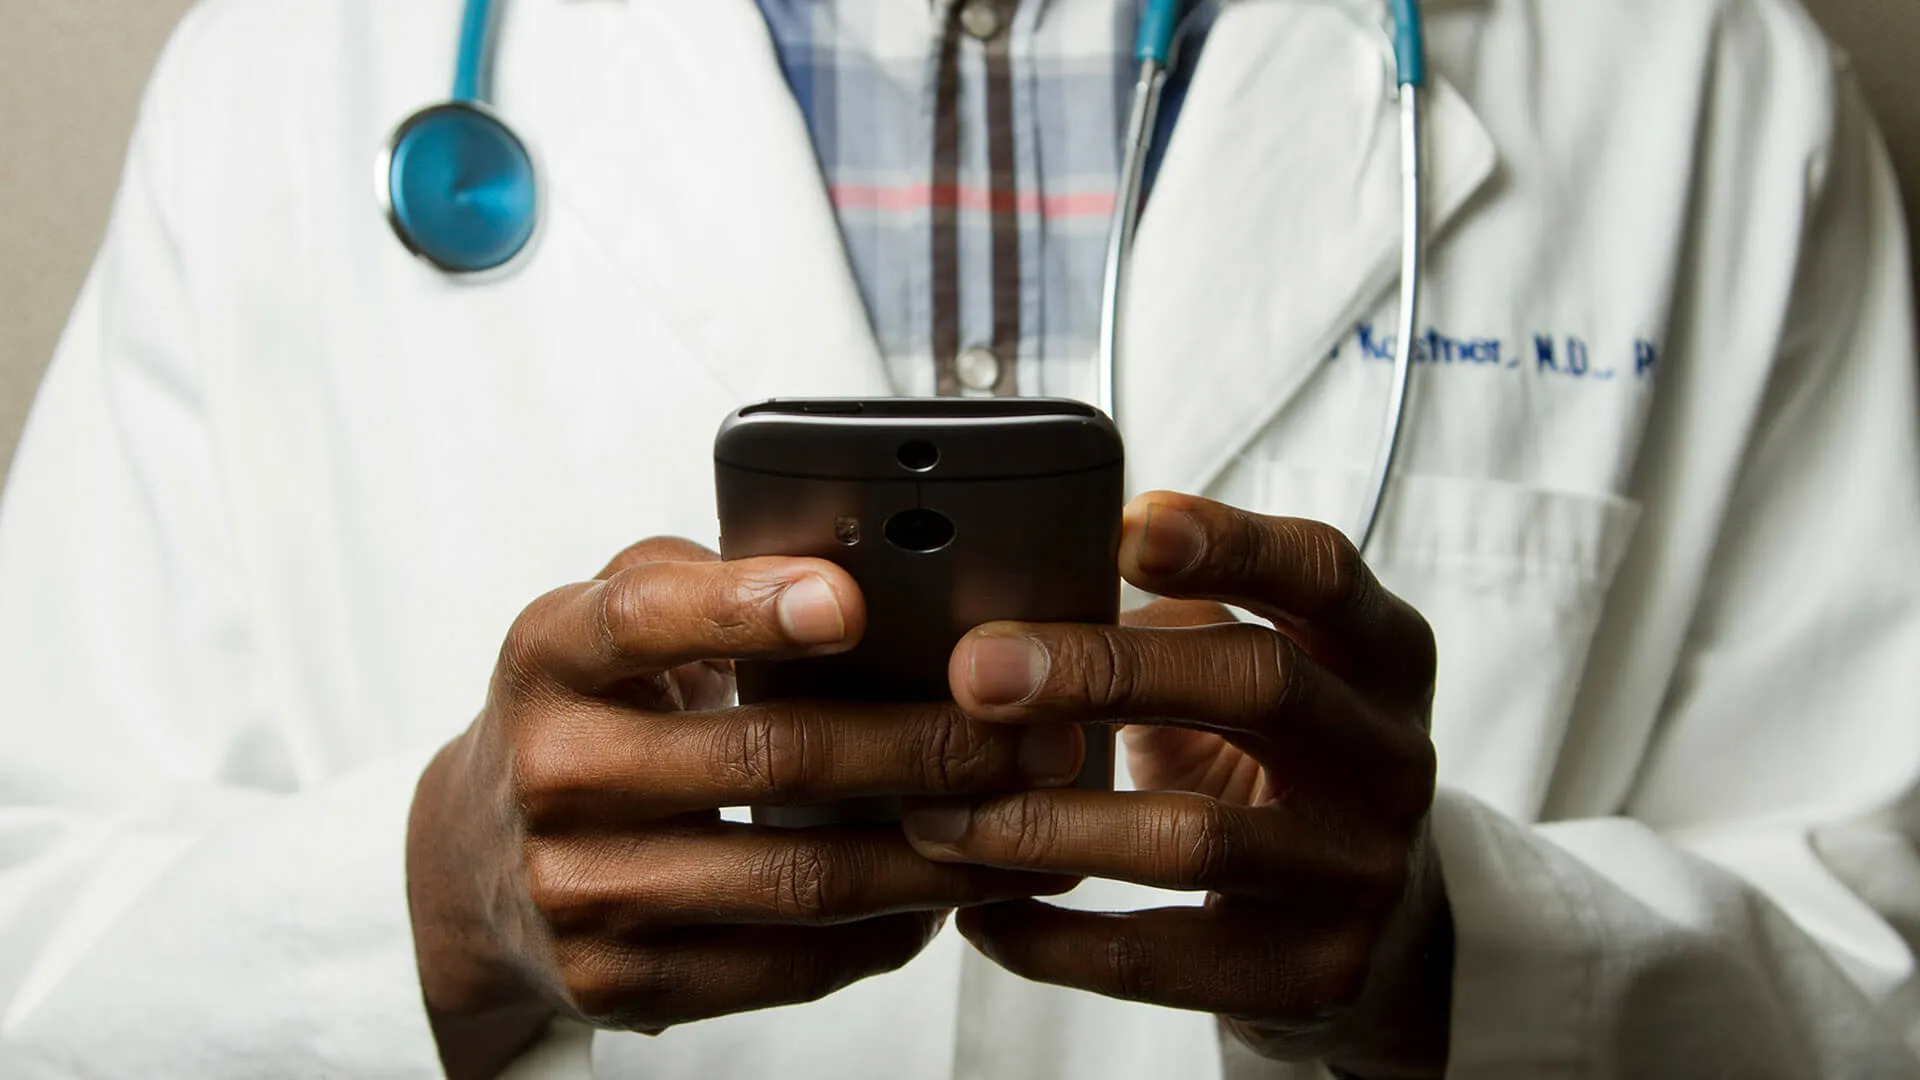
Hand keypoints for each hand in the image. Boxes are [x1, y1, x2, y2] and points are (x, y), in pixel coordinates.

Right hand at [407, 539, 1083, 1078]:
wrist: (470, 866)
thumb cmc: (582, 714)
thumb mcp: (602, 624)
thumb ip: (705, 582)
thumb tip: (861, 564)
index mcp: (551, 655)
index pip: (645, 619)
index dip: (748, 608)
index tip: (852, 600)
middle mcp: (555, 773)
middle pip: (768, 758)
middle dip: (927, 746)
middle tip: (1036, 733)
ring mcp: (583, 891)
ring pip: (799, 879)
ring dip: (937, 854)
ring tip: (1030, 822)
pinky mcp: (619, 983)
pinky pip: (786, 964)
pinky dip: (885, 931)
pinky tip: (949, 895)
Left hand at [900, 494, 1448, 1078]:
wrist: (1386, 932)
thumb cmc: (1284, 767)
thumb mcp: (1263, 678)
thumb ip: (1177, 624)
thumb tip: (1016, 594)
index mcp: (1380, 654)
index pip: (1321, 573)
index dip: (1229, 543)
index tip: (1123, 527)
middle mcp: (1389, 756)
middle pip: (1259, 684)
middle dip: (1104, 669)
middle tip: (976, 671)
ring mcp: (1358, 872)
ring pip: (1195, 837)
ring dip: (1045, 821)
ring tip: (938, 815)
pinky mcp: (1312, 975)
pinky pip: (1158, 961)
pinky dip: (1051, 939)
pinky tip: (979, 913)